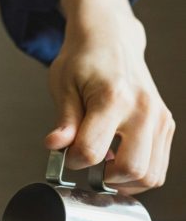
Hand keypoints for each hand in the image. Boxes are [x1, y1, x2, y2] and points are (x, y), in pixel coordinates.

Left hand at [46, 0, 174, 194]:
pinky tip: (118, 160)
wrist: (111, 39)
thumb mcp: (63, 86)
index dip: (71, 161)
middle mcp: (143, 109)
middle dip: (103, 178)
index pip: (91, 152)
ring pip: (151, 174)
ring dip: (125, 182)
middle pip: (132, 170)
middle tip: (87, 166)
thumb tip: (55, 146)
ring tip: (104, 166)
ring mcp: (159, 117)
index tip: (65, 153)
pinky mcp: (165, 124)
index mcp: (113, 98)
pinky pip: (158, 166)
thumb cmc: (83, 60)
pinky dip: (138, 173)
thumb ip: (64, 121)